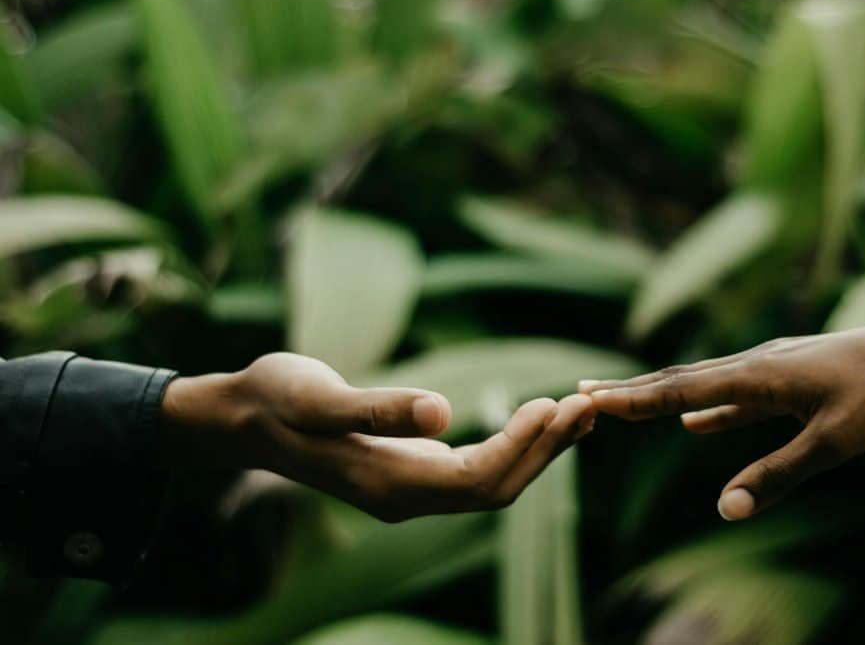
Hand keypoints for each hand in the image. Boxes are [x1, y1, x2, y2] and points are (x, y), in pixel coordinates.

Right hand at [161, 352, 595, 520]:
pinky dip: (515, 443)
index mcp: (388, 486)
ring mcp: (410, 488)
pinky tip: (541, 417)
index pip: (476, 481)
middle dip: (546, 451)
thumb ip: (379, 408)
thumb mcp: (318, 397)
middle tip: (591, 405)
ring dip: (538, 448)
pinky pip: (478, 468)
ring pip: (492, 482)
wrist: (244, 417)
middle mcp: (406, 497)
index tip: (555, 406)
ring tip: (581, 409)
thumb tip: (443, 413)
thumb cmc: (277, 400)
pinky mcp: (412, 469)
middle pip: (496, 489)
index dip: (521, 448)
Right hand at [580, 316, 864, 520]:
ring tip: (626, 404)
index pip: (680, 389)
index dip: (632, 399)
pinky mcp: (795, 377)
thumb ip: (778, 475)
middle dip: (632, 392)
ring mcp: (776, 368)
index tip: (586, 399)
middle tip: (584, 395)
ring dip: (664, 397)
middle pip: (682, 380)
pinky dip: (709, 407)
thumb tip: (726, 510)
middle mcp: (758, 363)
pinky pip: (738, 395)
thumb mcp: (835, 442)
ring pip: (706, 384)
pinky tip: (695, 423)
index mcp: (759, 375)